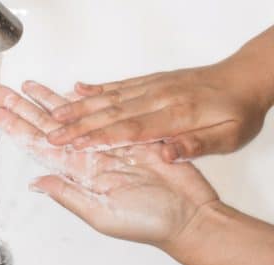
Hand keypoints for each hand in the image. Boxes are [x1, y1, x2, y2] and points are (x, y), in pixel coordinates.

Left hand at [0, 81, 218, 246]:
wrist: (186, 214)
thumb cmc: (148, 222)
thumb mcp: (101, 214)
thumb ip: (68, 196)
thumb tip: (36, 183)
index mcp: (78, 175)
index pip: (39, 147)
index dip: (17, 129)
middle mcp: (87, 156)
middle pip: (47, 127)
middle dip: (23, 108)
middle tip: (1, 93)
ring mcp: (107, 143)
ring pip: (71, 115)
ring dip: (49, 100)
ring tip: (29, 85)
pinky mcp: (128, 133)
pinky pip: (101, 112)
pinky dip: (85, 101)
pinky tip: (69, 91)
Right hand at [46, 56, 273, 161]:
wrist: (245, 78)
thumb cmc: (238, 110)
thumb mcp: (230, 136)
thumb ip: (198, 145)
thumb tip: (169, 154)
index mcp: (177, 115)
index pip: (129, 129)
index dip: (99, 137)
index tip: (74, 146)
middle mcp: (159, 98)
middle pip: (110, 113)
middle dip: (77, 124)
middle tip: (51, 133)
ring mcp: (152, 87)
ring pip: (109, 97)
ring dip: (79, 106)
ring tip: (54, 114)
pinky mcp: (151, 81)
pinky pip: (119, 84)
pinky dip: (96, 88)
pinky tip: (78, 90)